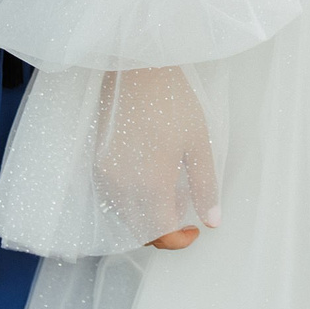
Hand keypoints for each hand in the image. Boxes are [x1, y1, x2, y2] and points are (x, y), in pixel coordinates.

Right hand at [93, 67, 220, 249]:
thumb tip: (212, 221)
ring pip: (124, 216)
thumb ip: (205, 187)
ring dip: (146, 218)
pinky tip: (148, 181)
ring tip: (170, 194)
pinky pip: (112, 198)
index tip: (195, 229)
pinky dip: (131, 202)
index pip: (161, 234)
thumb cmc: (173, 101)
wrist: (138, 68)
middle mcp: (123, 186)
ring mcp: (106, 175)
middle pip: (140, 232)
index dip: (180, 239)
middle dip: (163, 232)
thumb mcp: (199, 144)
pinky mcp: (98, 162)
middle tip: (185, 215)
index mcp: (151, 185)